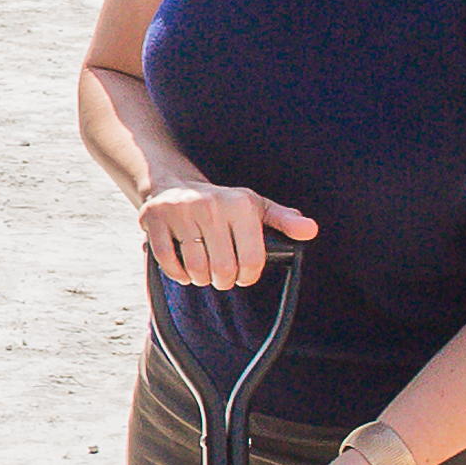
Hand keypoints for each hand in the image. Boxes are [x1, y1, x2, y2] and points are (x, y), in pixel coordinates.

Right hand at [136, 178, 313, 288]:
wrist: (172, 183)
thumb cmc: (221, 202)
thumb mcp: (255, 206)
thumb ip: (284, 220)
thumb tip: (310, 230)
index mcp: (239, 204)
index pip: (252, 258)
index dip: (248, 276)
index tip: (244, 275)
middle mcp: (210, 205)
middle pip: (223, 268)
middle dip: (224, 281)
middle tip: (223, 277)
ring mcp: (180, 212)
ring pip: (196, 268)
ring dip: (201, 279)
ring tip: (204, 273)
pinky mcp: (154, 220)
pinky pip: (168, 262)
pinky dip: (178, 275)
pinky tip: (185, 272)